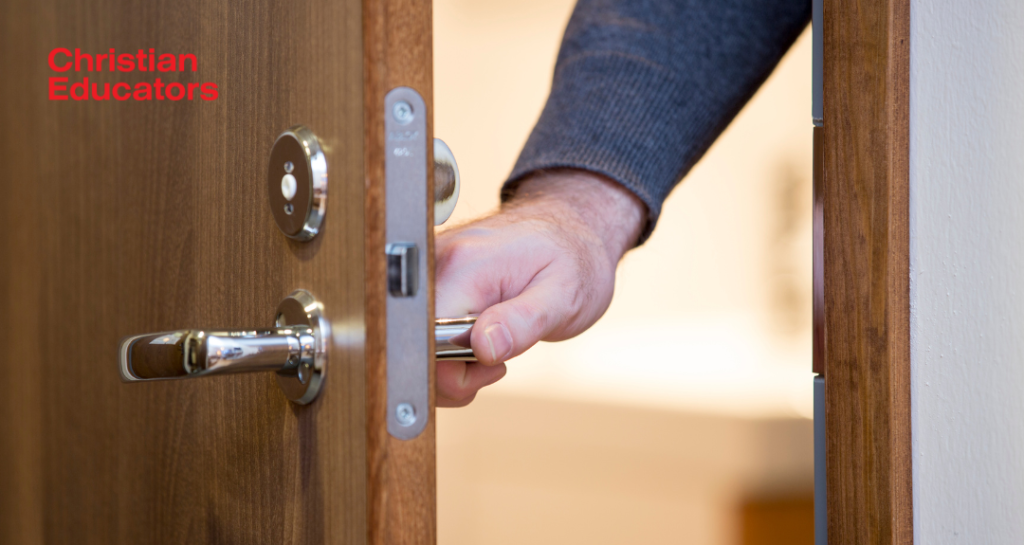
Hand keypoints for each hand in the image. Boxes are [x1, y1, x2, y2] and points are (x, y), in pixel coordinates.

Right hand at [434, 169, 645, 406]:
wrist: (569, 232)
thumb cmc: (572, 262)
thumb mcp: (564, 296)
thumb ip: (523, 322)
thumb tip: (483, 347)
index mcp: (465, 265)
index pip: (427, 338)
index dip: (453, 369)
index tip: (492, 366)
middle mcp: (435, 263)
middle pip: (414, 345)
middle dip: (452, 374)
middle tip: (498, 361)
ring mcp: (428, 271)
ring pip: (414, 344)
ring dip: (450, 365)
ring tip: (492, 347)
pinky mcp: (428, 282)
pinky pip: (422, 331)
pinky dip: (446, 351)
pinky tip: (476, 341)